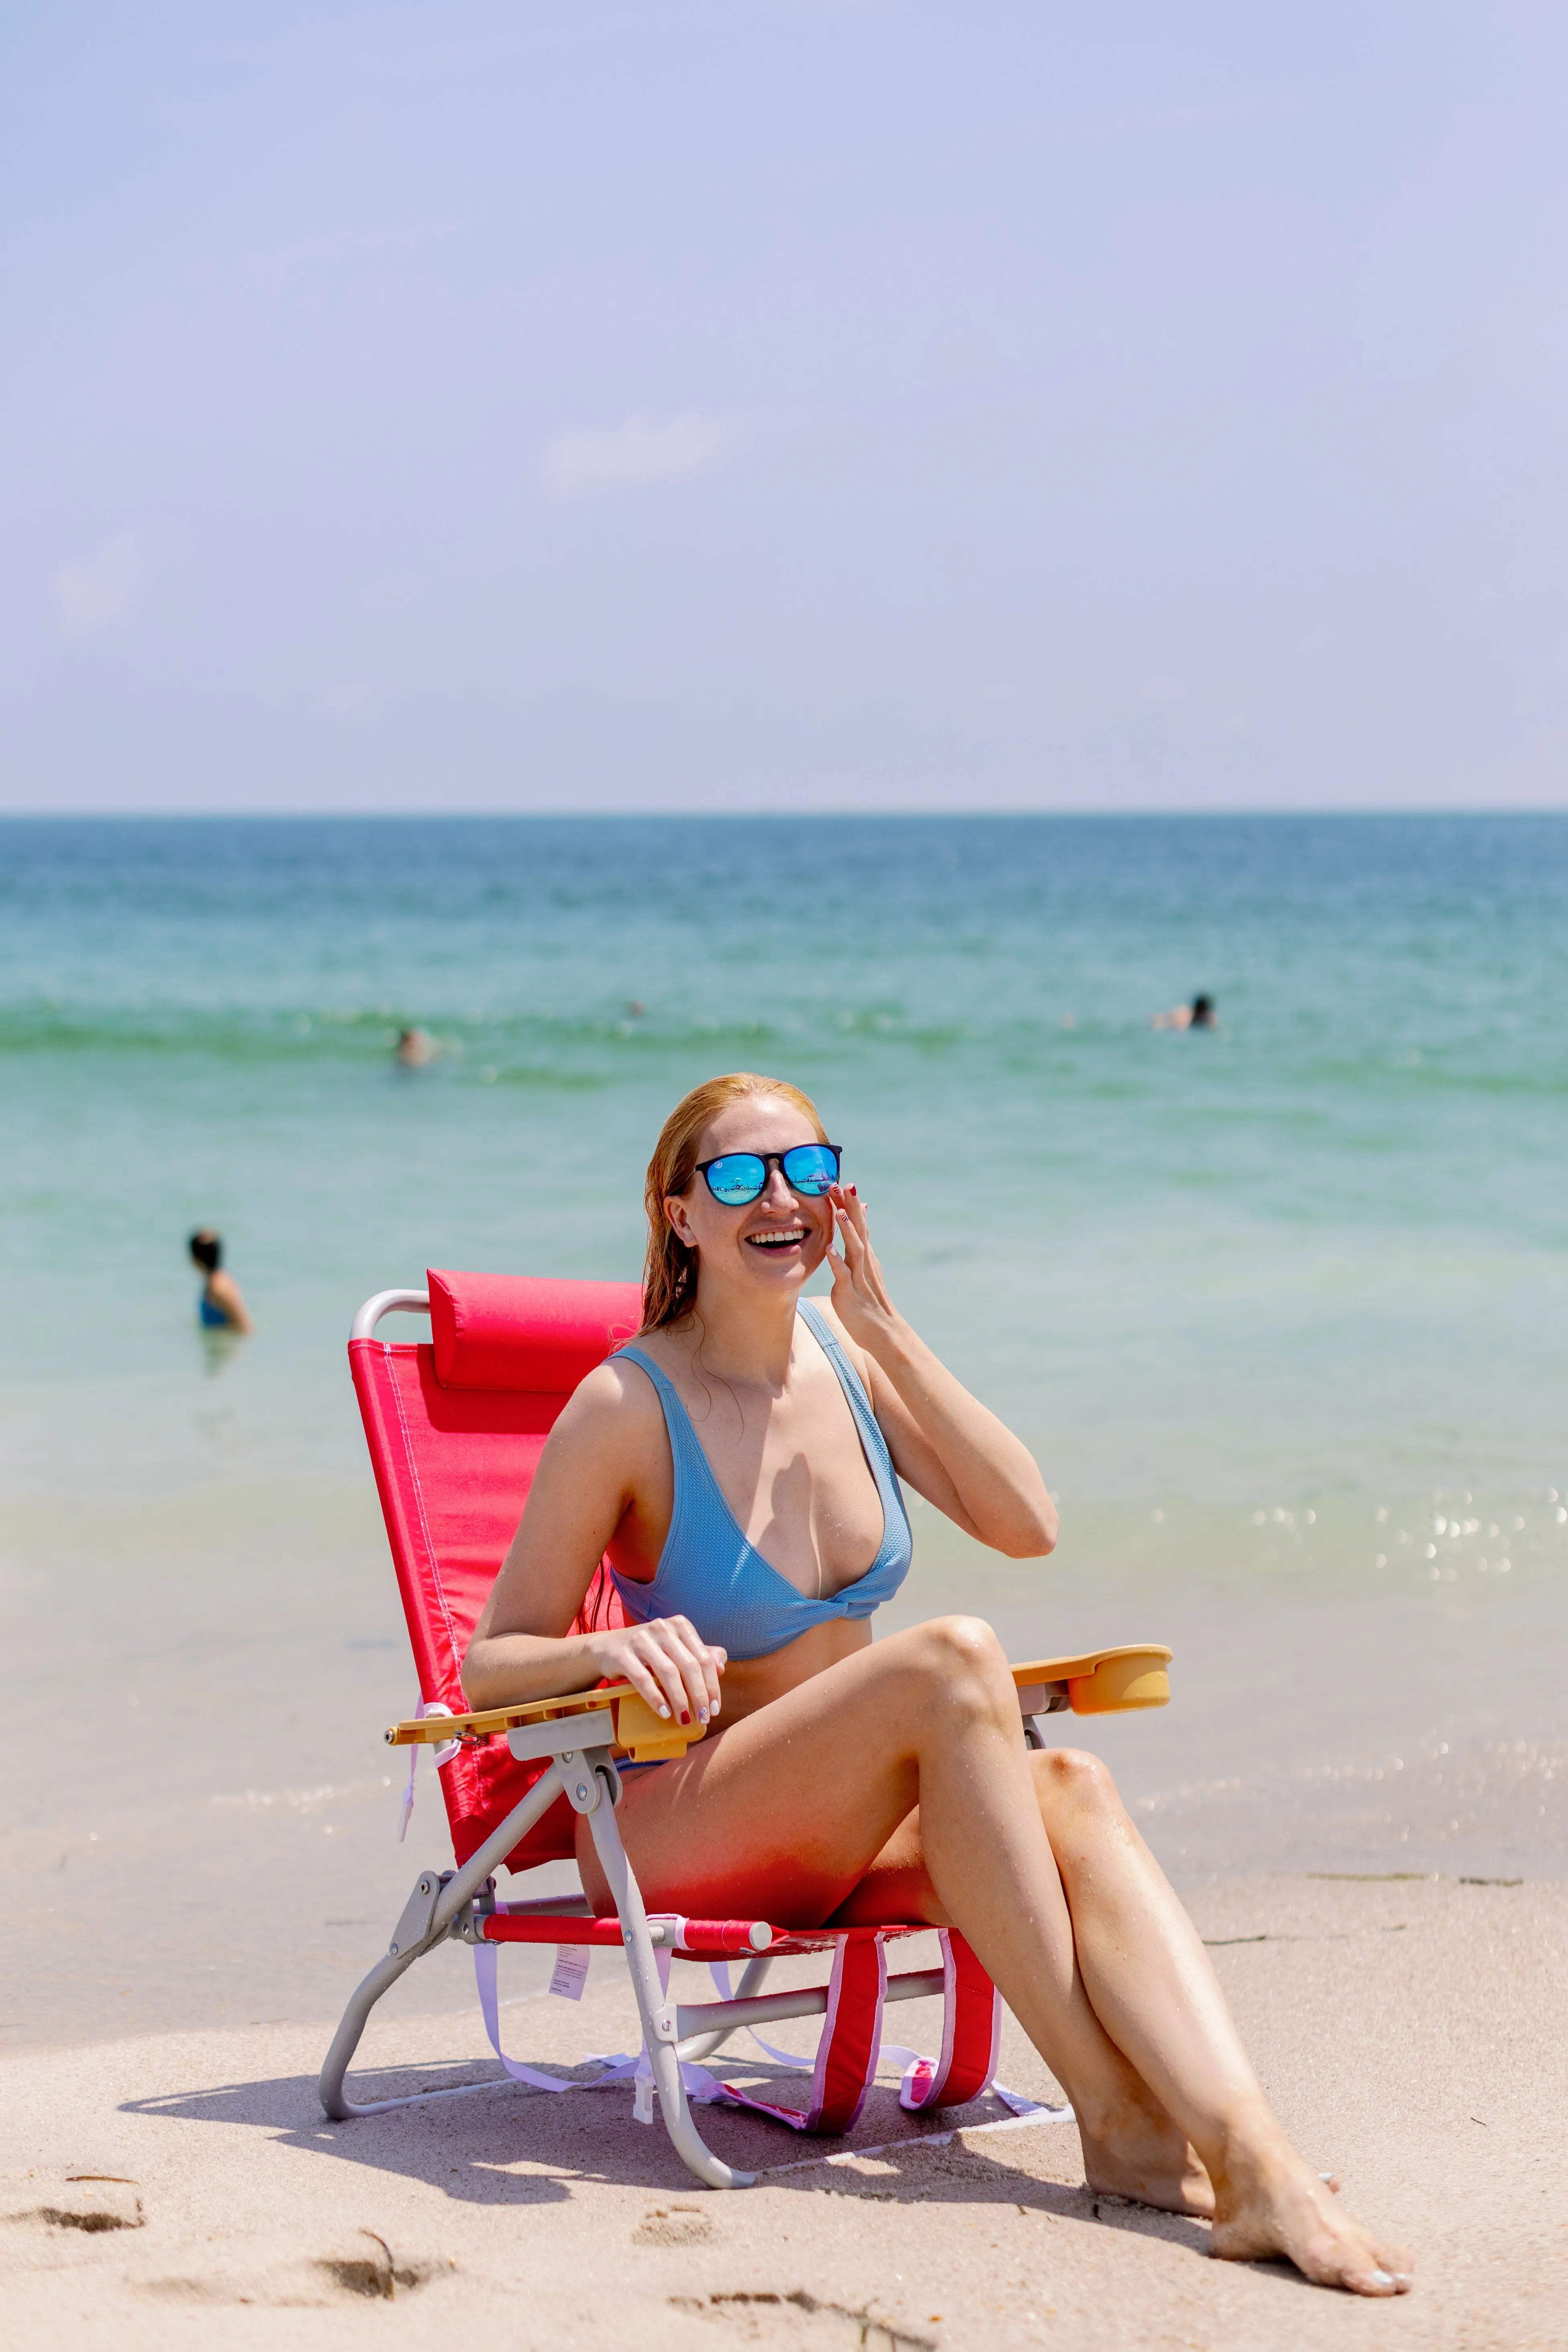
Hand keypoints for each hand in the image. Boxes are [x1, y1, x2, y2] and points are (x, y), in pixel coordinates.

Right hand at [595, 1615, 726, 1727]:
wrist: (607, 1648)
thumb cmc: (648, 1652)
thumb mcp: (675, 1649)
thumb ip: (699, 1655)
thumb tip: (721, 1667)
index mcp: (680, 1626)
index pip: (703, 1658)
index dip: (712, 1686)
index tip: (714, 1709)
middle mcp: (662, 1628)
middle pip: (689, 1666)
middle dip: (699, 1696)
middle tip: (703, 1718)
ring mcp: (641, 1639)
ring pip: (668, 1673)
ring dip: (679, 1700)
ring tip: (684, 1719)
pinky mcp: (623, 1654)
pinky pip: (642, 1679)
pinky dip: (656, 1698)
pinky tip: (664, 1713)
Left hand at [822, 1183, 900, 1352]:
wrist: (883, 1330)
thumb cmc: (869, 1300)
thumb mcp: (865, 1269)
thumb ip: (861, 1244)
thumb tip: (859, 1222)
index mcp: (865, 1255)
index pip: (858, 1224)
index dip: (850, 1204)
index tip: (842, 1183)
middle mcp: (864, 1262)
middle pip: (858, 1230)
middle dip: (849, 1208)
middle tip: (841, 1185)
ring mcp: (858, 1276)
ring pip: (854, 1249)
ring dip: (847, 1230)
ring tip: (838, 1212)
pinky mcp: (850, 1292)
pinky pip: (843, 1275)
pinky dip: (837, 1262)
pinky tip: (829, 1249)